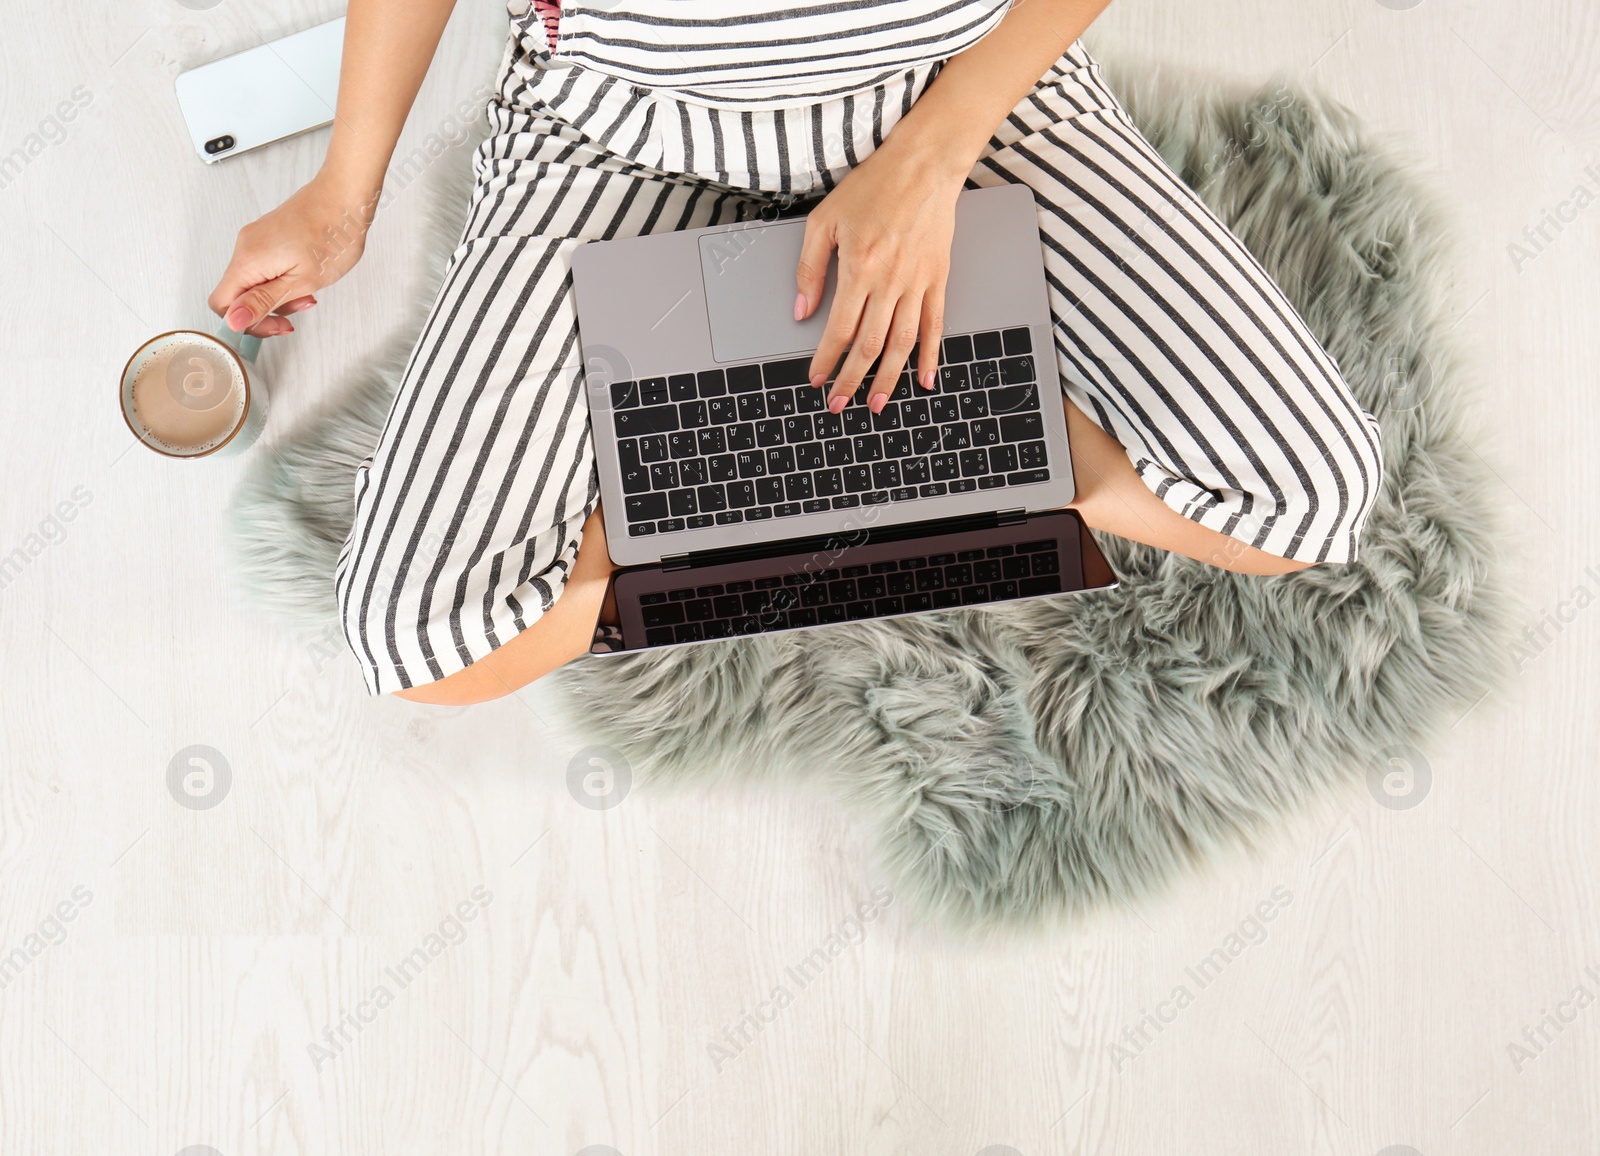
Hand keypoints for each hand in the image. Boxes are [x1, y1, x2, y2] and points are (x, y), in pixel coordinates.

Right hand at [207, 175, 377, 337]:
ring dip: (280, 294)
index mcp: (247, 261)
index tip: (274, 325)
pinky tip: (306, 276)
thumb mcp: (301, 281)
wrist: (346, 198)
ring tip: (308, 291)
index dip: (245, 322)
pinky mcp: (268, 234)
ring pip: (254, 281)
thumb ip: (264, 302)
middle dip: (268, 309)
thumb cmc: (332, 234)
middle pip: (238, 294)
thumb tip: (234, 321)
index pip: (222, 304)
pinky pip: (265, 266)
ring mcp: (256, 238)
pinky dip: (283, 278)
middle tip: (297, 311)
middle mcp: (245, 246)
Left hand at [796, 144, 963, 413]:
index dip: (826, 360)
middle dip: (852, 380)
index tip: (817, 379)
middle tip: (840, 405)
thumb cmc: (874, 185)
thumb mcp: (824, 221)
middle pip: (869, 345)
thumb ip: (809, 269)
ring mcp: (917, 283)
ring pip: (902, 344)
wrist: (924, 164)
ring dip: (888, 379)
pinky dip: (930, 356)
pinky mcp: (938, 279)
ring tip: (876, 403)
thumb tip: (801, 310)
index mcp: (859, 269)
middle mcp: (890, 282)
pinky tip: (925, 379)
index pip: (838, 330)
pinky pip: (934, 325)